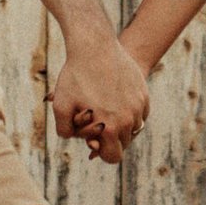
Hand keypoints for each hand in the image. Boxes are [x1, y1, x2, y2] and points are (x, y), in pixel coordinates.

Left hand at [52, 35, 149, 165]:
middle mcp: (129, 120)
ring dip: (122, 125)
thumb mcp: (61, 105)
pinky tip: (116, 99)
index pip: (113, 157)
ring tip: (106, 109)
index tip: (94, 140)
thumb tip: (73, 138)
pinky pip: (140, 113)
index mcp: (110, 127)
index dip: (102, 152)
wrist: (95, 47)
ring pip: (134, 129)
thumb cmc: (75, 76)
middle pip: (124, 144)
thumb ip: (64, 130)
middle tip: (98, 122)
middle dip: (111, 138)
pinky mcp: (144, 94)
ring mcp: (139, 106)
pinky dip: (131, 111)